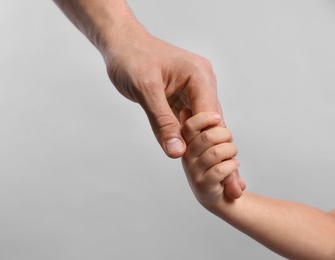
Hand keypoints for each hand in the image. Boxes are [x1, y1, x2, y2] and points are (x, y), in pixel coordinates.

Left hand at [103, 32, 243, 198]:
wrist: (120, 44)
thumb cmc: (131, 59)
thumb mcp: (145, 90)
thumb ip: (162, 122)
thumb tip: (178, 153)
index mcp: (199, 76)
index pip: (211, 118)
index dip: (213, 147)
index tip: (219, 174)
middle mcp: (202, 82)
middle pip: (214, 125)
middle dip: (221, 155)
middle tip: (233, 186)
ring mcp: (194, 89)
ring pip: (205, 125)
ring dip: (210, 150)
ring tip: (225, 180)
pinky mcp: (183, 96)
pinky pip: (192, 121)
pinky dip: (195, 140)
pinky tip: (202, 160)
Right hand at [180, 111, 244, 207]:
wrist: (220, 196)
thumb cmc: (216, 164)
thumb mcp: (211, 141)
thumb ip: (206, 126)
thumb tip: (191, 110)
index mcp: (186, 142)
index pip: (189, 126)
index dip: (204, 119)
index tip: (218, 118)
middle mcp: (186, 156)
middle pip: (207, 137)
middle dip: (225, 135)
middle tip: (229, 141)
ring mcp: (193, 170)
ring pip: (216, 152)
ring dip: (231, 151)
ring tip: (232, 155)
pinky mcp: (203, 185)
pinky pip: (220, 170)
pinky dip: (232, 166)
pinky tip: (233, 166)